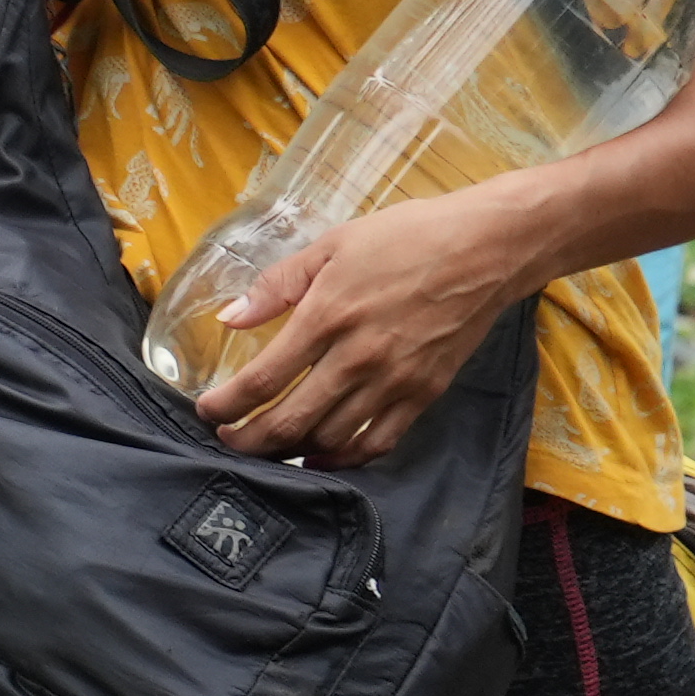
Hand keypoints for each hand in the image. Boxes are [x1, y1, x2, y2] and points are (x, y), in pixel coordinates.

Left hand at [190, 198, 534, 465]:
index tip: (207, 411)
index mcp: (328, 315)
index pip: (262, 379)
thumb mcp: (335, 244)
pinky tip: (323, 455)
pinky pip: (377, 442)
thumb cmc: (409, 237)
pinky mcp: (424, 394)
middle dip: (248, 441)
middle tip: (229, 440)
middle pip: (289, 422)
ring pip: (329, 439)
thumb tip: (230, 318)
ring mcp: (393, 381)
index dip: (225, 406)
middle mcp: (357, 357)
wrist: (488, 248)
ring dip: (291, 451)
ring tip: (271, 445)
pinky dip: (344, 458)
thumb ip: (278, 284)